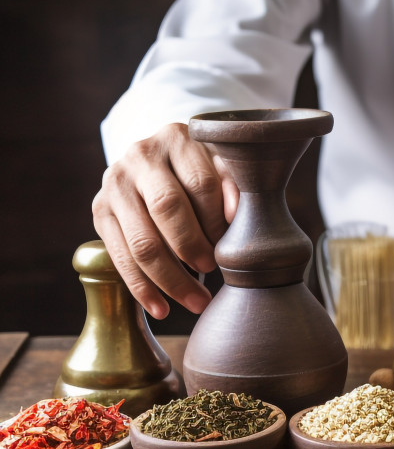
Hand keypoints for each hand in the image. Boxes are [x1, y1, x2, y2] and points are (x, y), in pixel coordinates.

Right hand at [92, 123, 239, 319]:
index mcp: (177, 138)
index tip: (231, 247)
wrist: (158, 165)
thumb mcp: (223, 167)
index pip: (201, 183)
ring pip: (141, 239)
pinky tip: (162, 309)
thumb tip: (238, 216)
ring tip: (197, 302)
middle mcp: (139, 156)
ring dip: (171, 278)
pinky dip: (142, 289)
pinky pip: (120, 257)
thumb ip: (234, 186)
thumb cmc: (203, 171)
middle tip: (212, 272)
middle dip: (193, 248)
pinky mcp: (100, 212)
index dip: (218, 220)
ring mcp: (115, 184)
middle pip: (167, 208)